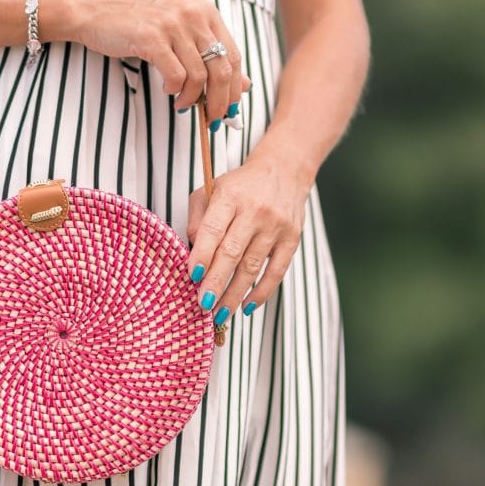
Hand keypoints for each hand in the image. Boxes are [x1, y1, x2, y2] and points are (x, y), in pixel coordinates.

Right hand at [57, 0, 250, 119]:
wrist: (97, 12)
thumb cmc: (139, 25)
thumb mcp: (181, 34)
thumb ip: (212, 55)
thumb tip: (244, 85)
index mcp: (206, 12)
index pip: (233, 56)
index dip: (234, 88)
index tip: (229, 110)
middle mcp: (193, 15)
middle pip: (221, 68)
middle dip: (219, 101)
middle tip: (212, 119)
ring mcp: (172, 25)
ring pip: (199, 75)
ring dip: (192, 98)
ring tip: (182, 105)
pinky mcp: (152, 37)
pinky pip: (175, 75)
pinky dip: (175, 89)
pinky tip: (168, 90)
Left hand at [184, 145, 314, 326]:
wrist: (284, 171)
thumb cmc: (240, 186)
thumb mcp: (212, 190)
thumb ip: (198, 219)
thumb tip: (193, 252)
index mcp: (230, 196)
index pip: (214, 228)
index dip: (203, 254)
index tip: (193, 276)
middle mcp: (255, 211)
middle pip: (232, 252)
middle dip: (216, 282)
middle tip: (203, 305)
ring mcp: (276, 226)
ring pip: (253, 266)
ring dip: (235, 294)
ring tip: (220, 314)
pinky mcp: (292, 239)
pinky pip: (277, 271)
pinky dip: (262, 292)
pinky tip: (247, 307)